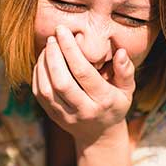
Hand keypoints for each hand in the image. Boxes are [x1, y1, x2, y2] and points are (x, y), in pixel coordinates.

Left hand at [32, 26, 135, 143]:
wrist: (99, 135)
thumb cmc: (114, 104)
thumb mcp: (127, 90)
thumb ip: (125, 70)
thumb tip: (120, 52)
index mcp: (103, 100)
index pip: (83, 73)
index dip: (71, 49)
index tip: (63, 31)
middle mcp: (83, 110)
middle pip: (61, 82)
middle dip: (54, 56)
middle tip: (53, 37)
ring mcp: (66, 116)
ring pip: (47, 89)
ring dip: (44, 64)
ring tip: (48, 47)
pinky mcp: (53, 116)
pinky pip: (39, 94)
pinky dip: (38, 75)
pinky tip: (43, 61)